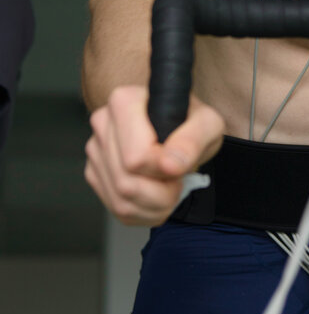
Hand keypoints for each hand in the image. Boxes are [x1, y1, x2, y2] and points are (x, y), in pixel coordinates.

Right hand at [84, 84, 224, 225]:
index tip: (178, 164)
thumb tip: (170, 165)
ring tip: (170, 188)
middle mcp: (103, 123)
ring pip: (120, 200)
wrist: (179, 127)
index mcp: (125, 101)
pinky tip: (157, 196)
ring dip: (154, 206)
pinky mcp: (95, 172)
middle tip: (178, 179)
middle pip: (126, 182)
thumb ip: (193, 140)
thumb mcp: (207, 123)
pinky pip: (116, 208)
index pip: (136, 157)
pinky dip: (144, 212)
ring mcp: (95, 149)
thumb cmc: (190, 121)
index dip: (162, 170)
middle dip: (161, 193)